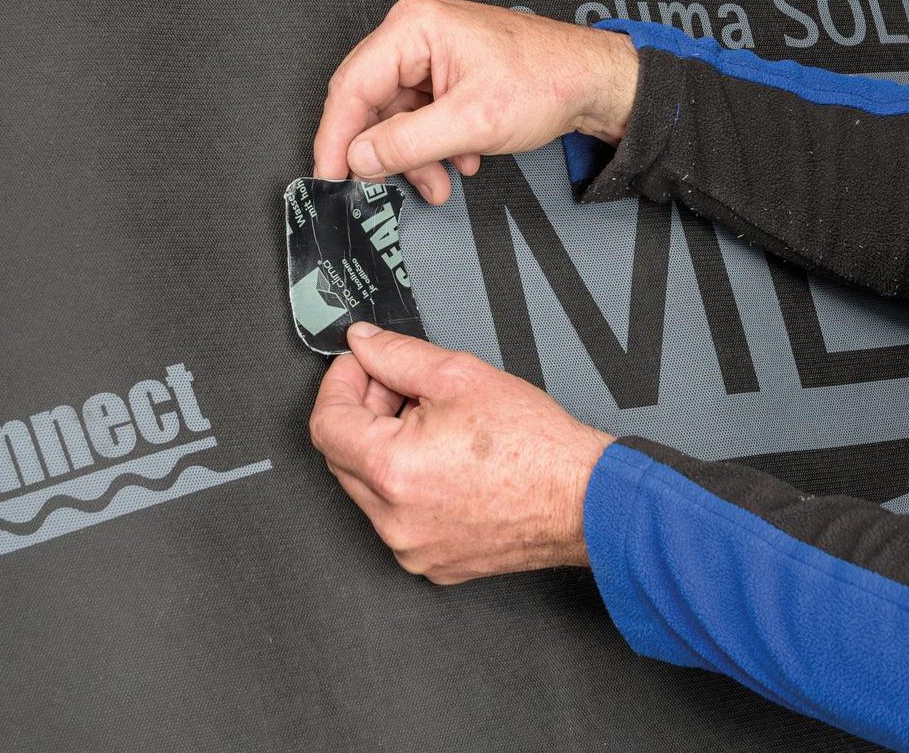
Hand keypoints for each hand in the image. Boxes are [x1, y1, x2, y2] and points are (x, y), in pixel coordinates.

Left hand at [308, 322, 614, 583]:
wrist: (582, 498)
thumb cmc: (536, 448)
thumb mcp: (461, 376)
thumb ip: (398, 356)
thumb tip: (364, 344)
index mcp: (391, 470)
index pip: (326, 423)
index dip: (340, 385)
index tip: (359, 368)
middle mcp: (393, 518)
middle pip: (344, 456)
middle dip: (365, 415)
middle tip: (403, 391)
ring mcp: (411, 547)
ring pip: (371, 490)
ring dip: (388, 453)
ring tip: (436, 429)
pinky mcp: (432, 563)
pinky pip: (400, 519)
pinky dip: (410, 489)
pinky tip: (447, 466)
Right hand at [312, 0, 638, 203]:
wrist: (593, 82)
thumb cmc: (547, 81)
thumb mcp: (472, 122)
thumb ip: (409, 143)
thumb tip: (360, 157)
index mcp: (414, 27)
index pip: (352, 86)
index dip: (336, 137)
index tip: (329, 175)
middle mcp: (416, 33)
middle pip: (371, 102)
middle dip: (385, 152)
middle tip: (383, 188)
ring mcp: (430, 53)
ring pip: (396, 117)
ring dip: (415, 156)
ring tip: (441, 182)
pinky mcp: (445, 73)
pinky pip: (419, 116)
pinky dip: (433, 147)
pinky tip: (462, 160)